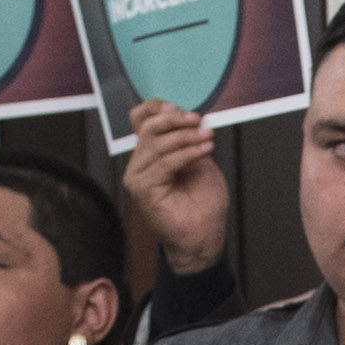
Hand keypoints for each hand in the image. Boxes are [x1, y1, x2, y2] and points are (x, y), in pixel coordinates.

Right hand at [120, 100, 236, 277]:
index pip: (141, 119)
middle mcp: (140, 163)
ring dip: (186, 137)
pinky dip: (187, 153)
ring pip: (156, 143)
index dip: (159, 108)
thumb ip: (190, 140)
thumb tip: (191, 117)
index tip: (187, 111)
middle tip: (199, 122)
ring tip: (207, 138)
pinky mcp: (142, 189)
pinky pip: (164, 162)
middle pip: (149, 127)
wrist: (203, 236)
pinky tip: (204, 150)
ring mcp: (138, 176)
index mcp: (150, 153)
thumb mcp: (200, 161)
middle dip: (176, 120)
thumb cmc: (202, 204)